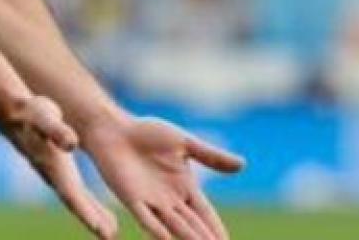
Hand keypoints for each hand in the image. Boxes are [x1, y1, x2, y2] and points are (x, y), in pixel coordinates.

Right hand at [1, 95, 119, 238]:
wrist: (16, 113)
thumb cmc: (32, 114)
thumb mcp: (46, 118)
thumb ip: (57, 131)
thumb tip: (71, 143)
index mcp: (53, 166)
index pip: (71, 193)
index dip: (85, 211)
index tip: (99, 228)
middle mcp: (54, 176)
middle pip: (76, 203)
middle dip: (92, 220)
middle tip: (109, 237)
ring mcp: (57, 176)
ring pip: (78, 202)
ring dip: (93, 217)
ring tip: (111, 232)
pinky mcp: (61, 171)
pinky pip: (78, 194)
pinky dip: (91, 206)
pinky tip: (103, 215)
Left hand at [83, 116, 244, 239]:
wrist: (115, 129)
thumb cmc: (147, 133)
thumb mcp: (184, 143)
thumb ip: (211, 156)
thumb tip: (244, 165)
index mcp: (185, 187)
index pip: (206, 215)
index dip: (217, 230)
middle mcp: (170, 200)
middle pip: (193, 226)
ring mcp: (151, 201)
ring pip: (175, 226)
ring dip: (188, 239)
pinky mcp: (132, 199)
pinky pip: (147, 218)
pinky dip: (157, 230)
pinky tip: (167, 239)